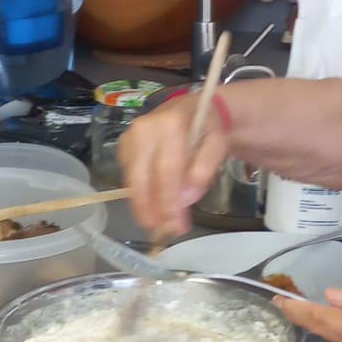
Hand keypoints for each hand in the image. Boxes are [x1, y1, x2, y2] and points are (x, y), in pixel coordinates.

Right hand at [119, 96, 229, 236]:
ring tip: (158, 225)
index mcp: (170, 124)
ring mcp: (129, 136)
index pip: (166, 171)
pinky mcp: (123, 146)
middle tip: (164, 232)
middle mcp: (143, 128)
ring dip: (143, 206)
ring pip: (132, 180)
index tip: (176, 226)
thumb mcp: (217, 144)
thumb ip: (204, 169)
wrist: (194, 109)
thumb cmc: (207, 128)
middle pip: (143, 178)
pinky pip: (128, 177)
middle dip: (152, 210)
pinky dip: (139, 195)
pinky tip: (151, 208)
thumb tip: (186, 199)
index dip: (169, 202)